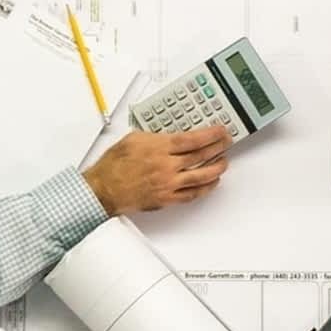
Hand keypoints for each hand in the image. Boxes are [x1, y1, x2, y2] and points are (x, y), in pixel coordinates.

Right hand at [83, 126, 230, 214]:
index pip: (192, 140)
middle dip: (217, 148)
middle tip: (226, 143)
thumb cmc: (114, 165)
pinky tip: (211, 183)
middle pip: (200, 156)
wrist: (104, 188)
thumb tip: (170, 135)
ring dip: (216, 168)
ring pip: (200, 177)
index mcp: (159, 148)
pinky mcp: (166, 198)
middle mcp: (166, 166)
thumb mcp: (134, 138)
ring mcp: (168, 184)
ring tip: (224, 162)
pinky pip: (191, 195)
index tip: (220, 131)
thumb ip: (155, 136)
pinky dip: (204, 189)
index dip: (211, 135)